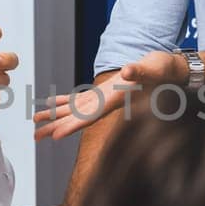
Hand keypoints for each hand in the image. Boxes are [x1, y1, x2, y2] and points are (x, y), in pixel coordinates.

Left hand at [33, 52, 187, 141]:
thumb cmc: (163, 71)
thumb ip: (139, 72)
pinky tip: (50, 102)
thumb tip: (127, 72)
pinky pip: (79, 98)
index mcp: (115, 102)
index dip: (72, 126)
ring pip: (74, 110)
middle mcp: (106, 104)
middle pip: (77, 119)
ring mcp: (103, 98)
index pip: (90, 117)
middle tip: (35, 137)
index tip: (54, 136)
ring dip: (55, 115)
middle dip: (56, 127)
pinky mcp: (103, 91)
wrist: (169, 72)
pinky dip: (64, 100)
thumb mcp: (152, 69)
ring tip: (35, 122)